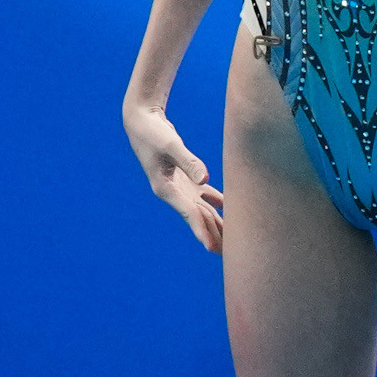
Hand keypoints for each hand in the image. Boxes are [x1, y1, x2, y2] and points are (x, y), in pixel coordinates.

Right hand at [122, 102, 224, 253]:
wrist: (141, 121)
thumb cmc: (153, 132)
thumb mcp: (170, 145)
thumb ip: (189, 161)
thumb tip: (205, 179)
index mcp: (165, 188)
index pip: (188, 213)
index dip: (201, 231)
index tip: (212, 248)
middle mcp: (173, 192)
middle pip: (198, 218)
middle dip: (214, 235)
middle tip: (233, 256)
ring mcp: (180, 187)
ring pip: (204, 211)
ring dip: (218, 224)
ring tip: (235, 242)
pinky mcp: (186, 179)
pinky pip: (206, 197)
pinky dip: (219, 204)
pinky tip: (232, 212)